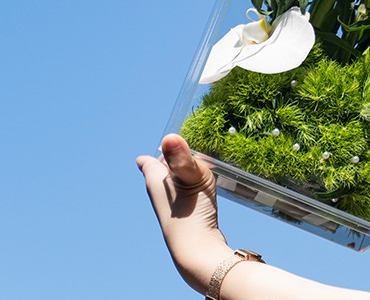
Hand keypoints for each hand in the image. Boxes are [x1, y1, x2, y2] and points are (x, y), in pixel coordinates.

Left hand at [137, 134, 231, 292]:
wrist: (198, 249)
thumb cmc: (190, 213)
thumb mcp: (191, 177)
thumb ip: (182, 156)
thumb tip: (169, 136)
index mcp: (155, 180)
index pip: (148, 161)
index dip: (156, 151)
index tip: (165, 142)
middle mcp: (160, 192)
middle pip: (162, 169)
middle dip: (172, 158)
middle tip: (188, 147)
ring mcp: (172, 205)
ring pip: (175, 182)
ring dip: (185, 173)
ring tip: (201, 164)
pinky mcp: (186, 214)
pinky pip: (187, 193)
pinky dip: (194, 186)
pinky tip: (205, 187)